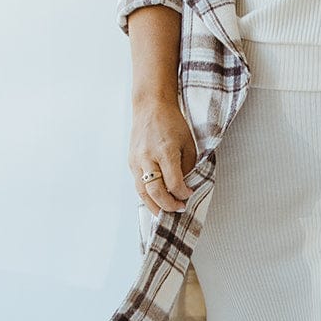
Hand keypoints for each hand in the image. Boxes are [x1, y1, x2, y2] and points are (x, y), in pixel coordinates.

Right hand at [130, 95, 197, 214]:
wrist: (150, 107)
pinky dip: (147, 196)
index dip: (183, 193)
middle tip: (179, 208)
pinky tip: (156, 201)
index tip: (189, 195)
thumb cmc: (172, 123)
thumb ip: (187, 166)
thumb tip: (185, 187)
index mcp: (165, 151)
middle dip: (168, 205)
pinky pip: (138, 184)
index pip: (174, 182)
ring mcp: (136, 161)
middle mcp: (147, 157)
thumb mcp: (188, 143)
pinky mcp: (131, 162)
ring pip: (143, 192)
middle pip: (155, 191)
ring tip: (165, 213)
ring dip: (155, 206)